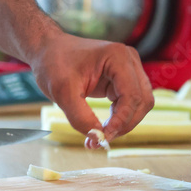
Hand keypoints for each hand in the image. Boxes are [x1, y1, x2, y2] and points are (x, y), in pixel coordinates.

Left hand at [30, 33, 153, 147]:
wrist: (48, 51)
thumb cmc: (54, 64)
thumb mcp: (62, 92)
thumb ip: (80, 117)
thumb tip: (97, 138)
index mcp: (117, 56)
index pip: (132, 95)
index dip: (121, 120)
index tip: (103, 137)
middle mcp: (129, 60)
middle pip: (142, 101)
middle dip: (124, 124)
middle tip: (101, 139)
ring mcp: (128, 69)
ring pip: (140, 104)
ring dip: (124, 123)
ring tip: (99, 135)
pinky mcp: (123, 79)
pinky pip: (130, 103)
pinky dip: (119, 118)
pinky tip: (101, 127)